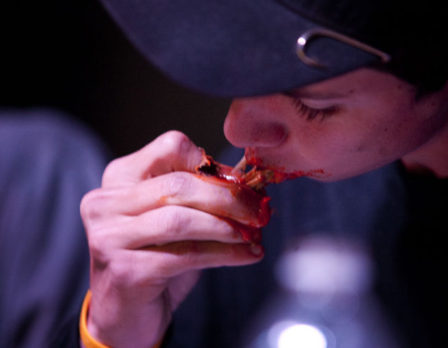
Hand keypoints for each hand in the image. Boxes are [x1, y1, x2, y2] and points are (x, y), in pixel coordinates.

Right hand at [80, 131, 265, 347]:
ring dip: (226, 227)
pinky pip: (186, 255)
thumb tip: (249, 186)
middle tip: (258, 211)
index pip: (171, 147)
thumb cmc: (154, 258)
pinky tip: (245, 255)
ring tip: (253, 234)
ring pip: (181, 220)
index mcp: (120, 177)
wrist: (124, 313)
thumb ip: (200, 196)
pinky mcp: (125, 270)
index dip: (211, 164)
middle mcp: (107, 202)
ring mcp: (110, 236)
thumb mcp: (173, 218)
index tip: (240, 184)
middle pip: (178, 185)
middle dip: (228, 198)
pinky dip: (223, 254)